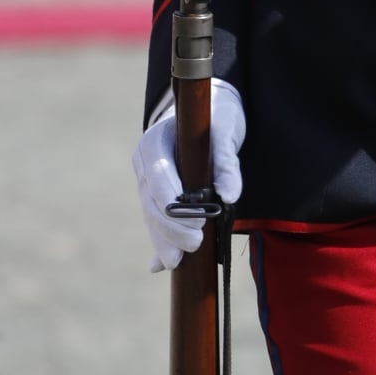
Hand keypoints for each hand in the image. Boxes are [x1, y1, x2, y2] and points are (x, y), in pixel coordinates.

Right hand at [131, 80, 245, 272]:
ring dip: (164, 239)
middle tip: (196, 243)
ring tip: (178, 260)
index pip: (157, 174)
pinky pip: (156, 220)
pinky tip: (160, 264)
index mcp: (155, 141)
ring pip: (151, 214)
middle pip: (151, 200)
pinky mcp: (155, 195)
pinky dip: (160, 242)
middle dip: (170, 226)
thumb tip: (230, 195)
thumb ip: (226, 161)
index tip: (193, 220)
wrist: (207, 110)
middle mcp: (145, 162)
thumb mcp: (226, 129)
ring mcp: (146, 180)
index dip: (171, 199)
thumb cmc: (215, 115)